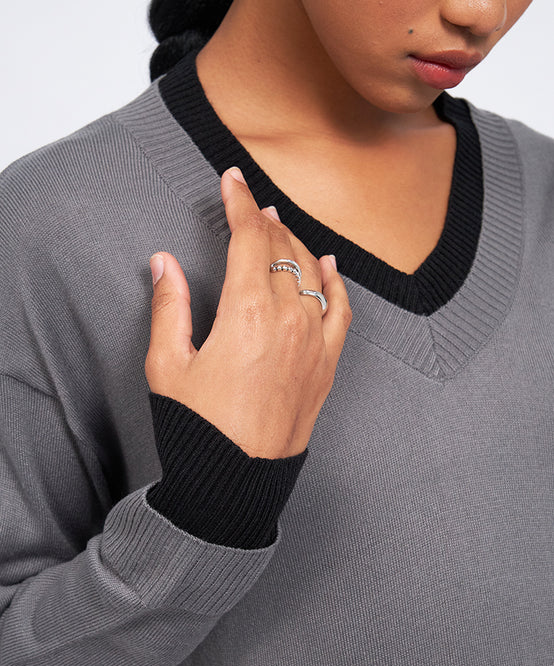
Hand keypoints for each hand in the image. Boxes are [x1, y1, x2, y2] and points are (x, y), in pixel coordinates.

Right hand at [145, 167, 351, 458]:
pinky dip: (337, 282)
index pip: (249, 237)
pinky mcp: (326, 364)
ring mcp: (313, 341)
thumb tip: (165, 264)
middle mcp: (287, 319)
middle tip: (250, 203)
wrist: (238, 480)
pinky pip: (341, 310)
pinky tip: (330, 266)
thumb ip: (169, 307)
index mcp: (246, 312)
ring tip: (280, 227)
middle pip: (281, 248)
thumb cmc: (200, 429)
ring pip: (311, 272)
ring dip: (295, 244)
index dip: (240, 202)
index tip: (233, 180)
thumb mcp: (167, 366)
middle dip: (264, 219)